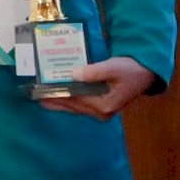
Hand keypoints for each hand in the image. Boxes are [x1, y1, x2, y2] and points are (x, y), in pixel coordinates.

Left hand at [39, 56, 156, 120]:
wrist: (144, 73)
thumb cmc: (129, 70)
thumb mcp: (113, 67)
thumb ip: (94, 72)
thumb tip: (73, 74)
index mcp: (103, 105)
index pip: (75, 100)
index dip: (57, 95)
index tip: (41, 92)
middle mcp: (101, 112)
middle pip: (72, 106)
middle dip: (54, 100)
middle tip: (35, 95)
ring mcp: (101, 110)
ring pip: (75, 107)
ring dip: (60, 100)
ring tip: (42, 94)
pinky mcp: (101, 105)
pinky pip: (80, 104)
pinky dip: (69, 99)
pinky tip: (58, 93)